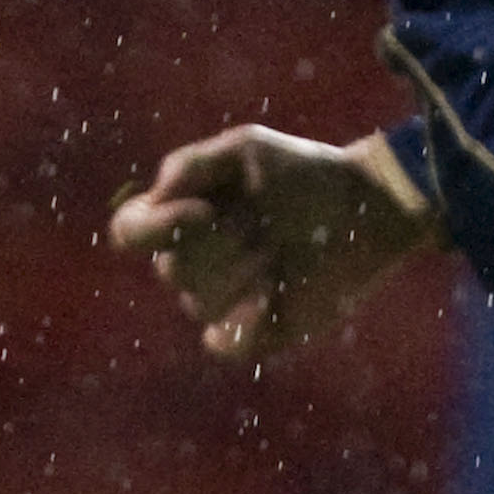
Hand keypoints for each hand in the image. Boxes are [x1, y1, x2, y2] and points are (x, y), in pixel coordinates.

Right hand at [107, 125, 442, 363]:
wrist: (364, 206)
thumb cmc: (303, 171)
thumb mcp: (247, 148)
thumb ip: (191, 164)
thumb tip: (154, 201)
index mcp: (181, 216)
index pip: (129, 233)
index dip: (154, 228)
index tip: (205, 211)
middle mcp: (195, 261)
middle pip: (172, 270)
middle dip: (225, 244)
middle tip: (265, 225)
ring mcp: (225, 299)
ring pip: (199, 304)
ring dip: (242, 274)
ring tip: (280, 251)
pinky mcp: (257, 332)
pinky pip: (224, 345)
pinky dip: (244, 325)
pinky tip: (273, 296)